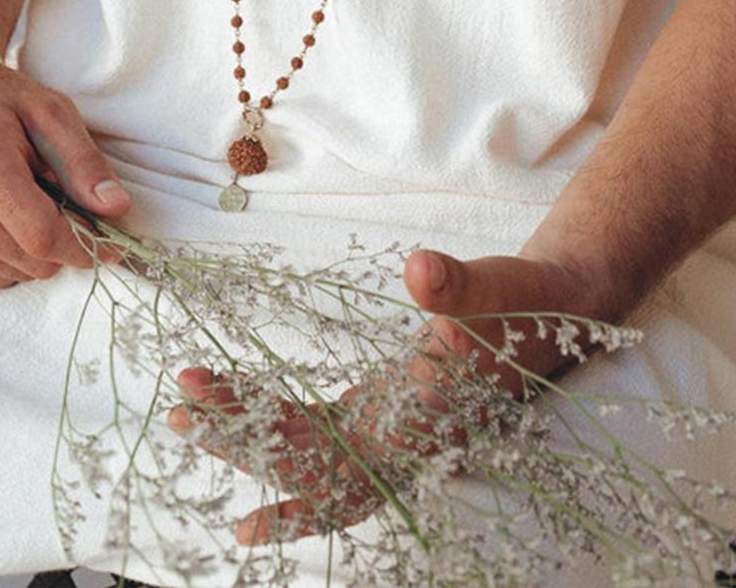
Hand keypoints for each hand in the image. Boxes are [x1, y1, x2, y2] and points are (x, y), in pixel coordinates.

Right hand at [0, 63, 131, 287]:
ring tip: (19, 201)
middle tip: (57, 201)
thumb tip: (116, 208)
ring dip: (32, 248)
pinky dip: (6, 256)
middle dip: (62, 240)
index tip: (111, 241)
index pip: (42, 235)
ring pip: (16, 274)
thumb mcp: (50, 112)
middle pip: (34, 262)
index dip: (85, 244)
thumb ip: (84, 162)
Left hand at [167, 247, 608, 545]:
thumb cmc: (525, 303)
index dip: (276, 448)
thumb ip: (457, 286)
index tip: (229, 457)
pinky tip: (236, 417)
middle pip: (306, 465)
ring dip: (247, 437)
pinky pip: (319, 438)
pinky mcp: (382, 412)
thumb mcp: (496, 287)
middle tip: (180, 406)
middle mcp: (397, 444)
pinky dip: (276, 434)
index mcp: (416, 426)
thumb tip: (420, 270)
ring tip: (187, 409)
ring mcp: (388, 432)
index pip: (332, 453)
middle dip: (241, 440)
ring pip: (306, 454)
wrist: (555, 313)